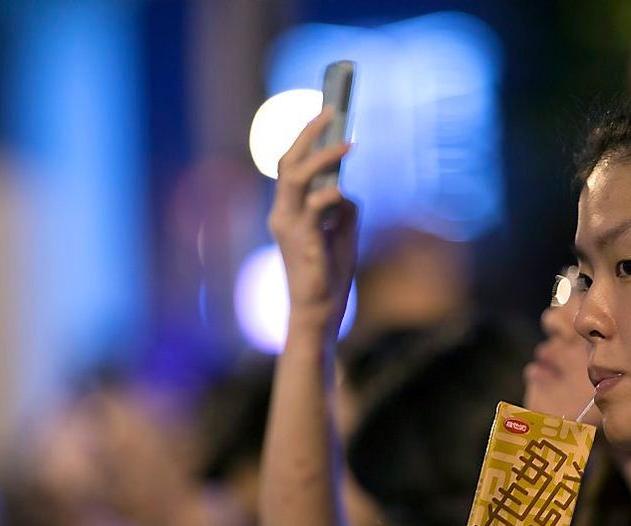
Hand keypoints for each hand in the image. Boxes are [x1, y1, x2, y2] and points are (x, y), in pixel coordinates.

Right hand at [268, 107, 356, 335]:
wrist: (320, 310)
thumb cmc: (330, 272)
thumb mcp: (342, 232)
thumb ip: (342, 208)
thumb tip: (346, 189)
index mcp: (288, 211)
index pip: (290, 166)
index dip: (306, 138)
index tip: (326, 114)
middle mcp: (282, 214)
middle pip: (288, 162)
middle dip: (309, 133)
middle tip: (332, 110)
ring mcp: (288, 225)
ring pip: (296, 177)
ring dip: (323, 156)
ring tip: (348, 143)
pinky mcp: (301, 240)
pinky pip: (314, 207)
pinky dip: (330, 194)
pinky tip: (343, 192)